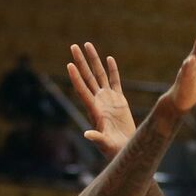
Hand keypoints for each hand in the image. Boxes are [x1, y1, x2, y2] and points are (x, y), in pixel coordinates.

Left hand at [67, 42, 135, 159]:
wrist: (125, 150)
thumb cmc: (114, 150)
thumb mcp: (105, 144)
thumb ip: (96, 138)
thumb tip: (87, 135)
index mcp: (94, 110)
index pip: (82, 90)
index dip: (76, 77)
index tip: (69, 64)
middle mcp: (99, 102)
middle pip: (87, 77)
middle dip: (80, 62)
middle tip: (73, 46)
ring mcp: (108, 100)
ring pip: (99, 75)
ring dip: (93, 61)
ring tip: (87, 45)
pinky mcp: (119, 101)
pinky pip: (115, 81)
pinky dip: (112, 70)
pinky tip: (108, 59)